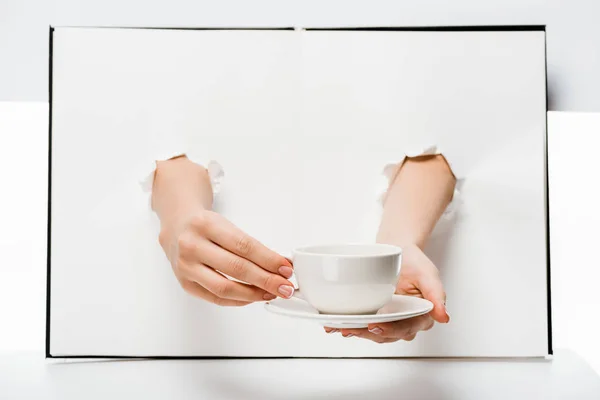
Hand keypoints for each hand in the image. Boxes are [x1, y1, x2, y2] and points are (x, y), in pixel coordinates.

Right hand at [159, 208, 294, 306]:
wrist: (176, 226)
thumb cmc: (205, 226)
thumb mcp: (226, 225)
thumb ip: (251, 246)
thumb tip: (280, 265)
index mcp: (206, 224)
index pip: (244, 246)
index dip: (268, 259)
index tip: (286, 268)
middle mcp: (192, 246)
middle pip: (236, 268)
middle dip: (266, 280)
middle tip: (285, 287)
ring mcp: (186, 267)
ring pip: (225, 288)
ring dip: (254, 294)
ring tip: (272, 293)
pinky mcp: (185, 284)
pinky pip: (216, 298)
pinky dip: (239, 300)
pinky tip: (254, 297)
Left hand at [324, 243, 448, 341]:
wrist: (397, 248)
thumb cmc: (414, 260)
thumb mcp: (427, 273)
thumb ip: (436, 294)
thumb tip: (444, 317)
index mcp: (421, 315)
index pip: (406, 329)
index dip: (390, 331)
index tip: (375, 326)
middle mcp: (404, 321)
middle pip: (386, 334)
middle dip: (367, 334)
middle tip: (350, 329)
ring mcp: (388, 319)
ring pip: (372, 332)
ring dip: (356, 332)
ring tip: (339, 328)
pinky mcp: (374, 313)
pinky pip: (362, 322)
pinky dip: (348, 324)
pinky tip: (333, 324)